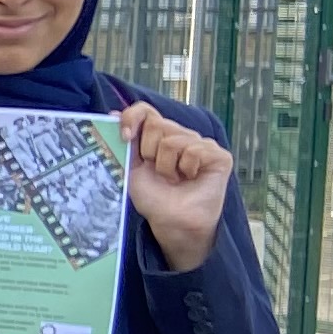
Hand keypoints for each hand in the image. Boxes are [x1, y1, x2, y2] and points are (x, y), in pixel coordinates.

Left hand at [120, 100, 231, 272]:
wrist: (172, 222)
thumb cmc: (154, 198)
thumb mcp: (131, 168)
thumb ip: (125, 143)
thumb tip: (114, 113)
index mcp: (158, 136)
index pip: (146, 111)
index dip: (133, 117)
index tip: (125, 136)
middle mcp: (181, 136)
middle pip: (157, 124)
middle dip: (149, 152)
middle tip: (158, 172)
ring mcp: (201, 144)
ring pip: (173, 140)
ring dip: (166, 166)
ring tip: (174, 179)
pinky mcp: (219, 155)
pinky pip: (195, 150)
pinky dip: (187, 168)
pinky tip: (191, 178)